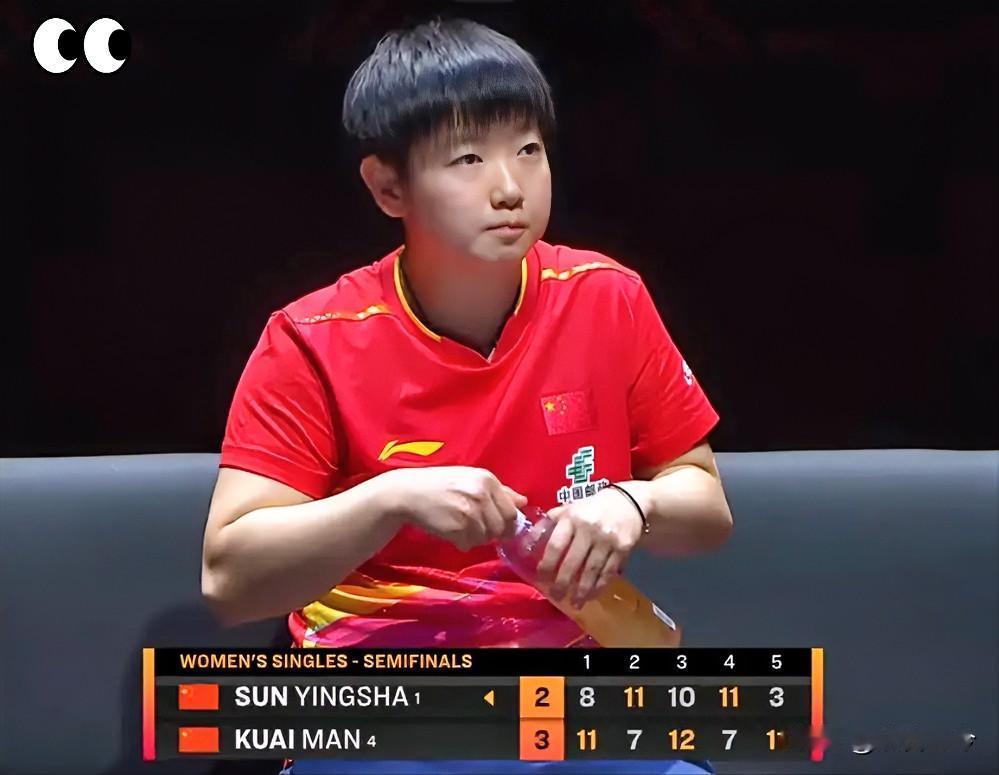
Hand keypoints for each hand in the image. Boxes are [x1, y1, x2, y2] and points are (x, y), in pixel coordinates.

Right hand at [383, 466, 527, 550]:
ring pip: (485, 538)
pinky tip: (450, 529)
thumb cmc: (441, 484)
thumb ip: (500, 491)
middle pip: (501, 527)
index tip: (495, 523)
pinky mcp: (456, 528)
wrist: (408, 492)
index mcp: (488, 480)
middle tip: (473, 524)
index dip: (505, 522)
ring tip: (459, 524)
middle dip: (490, 531)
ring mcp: (469, 512)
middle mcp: (481, 495)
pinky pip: (469, 544)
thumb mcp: (471, 479)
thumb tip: (523, 502)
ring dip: (474, 537)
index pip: (511, 512)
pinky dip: (461, 541)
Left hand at [535, 487, 644, 608]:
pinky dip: (599, 586)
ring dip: (582, 590)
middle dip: (563, 583)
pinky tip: (591, 595)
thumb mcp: (569, 509)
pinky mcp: (623, 548)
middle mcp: (588, 529)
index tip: (541, 578)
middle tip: (556, 596)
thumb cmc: (591, 508)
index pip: (556, 545)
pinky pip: (608, 572)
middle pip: (573, 562)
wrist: (629, 502)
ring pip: (591, 570)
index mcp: (571, 518)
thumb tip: (526, 545)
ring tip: (574, 603)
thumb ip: (548, 524)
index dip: (547, 564)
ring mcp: (607, 539)